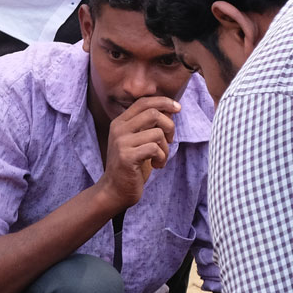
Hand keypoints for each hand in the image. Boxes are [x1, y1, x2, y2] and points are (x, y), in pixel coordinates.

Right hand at [98, 95, 179, 209]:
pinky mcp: (127, 157)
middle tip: (171, 140)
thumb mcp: (138, 141)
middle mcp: (118, 129)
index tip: (178, 108)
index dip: (163, 101)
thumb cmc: (131, 166)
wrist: (115, 190)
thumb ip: (150, 125)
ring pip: (157, 133)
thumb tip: (171, 109)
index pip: (143, 102)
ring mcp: (121, 143)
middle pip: (153, 113)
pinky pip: (154, 148)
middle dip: (169, 126)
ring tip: (161, 158)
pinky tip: (157, 166)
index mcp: (120, 122)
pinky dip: (162, 158)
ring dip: (166, 147)